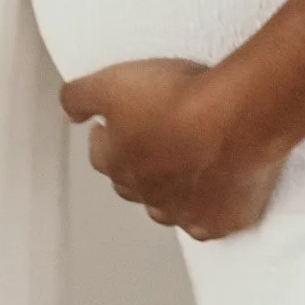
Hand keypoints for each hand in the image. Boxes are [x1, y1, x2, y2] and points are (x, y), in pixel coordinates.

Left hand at [60, 57, 286, 239]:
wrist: (237, 116)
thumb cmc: (181, 99)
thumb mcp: (112, 81)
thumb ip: (79, 98)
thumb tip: (67, 113)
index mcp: (120, 163)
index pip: (102, 156)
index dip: (109, 137)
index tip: (117, 123)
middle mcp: (149, 194)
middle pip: (136, 185)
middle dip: (140, 165)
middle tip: (158, 138)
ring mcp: (187, 211)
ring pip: (171, 208)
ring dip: (174, 191)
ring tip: (189, 164)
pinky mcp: (224, 219)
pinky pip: (212, 223)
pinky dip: (211, 212)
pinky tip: (218, 196)